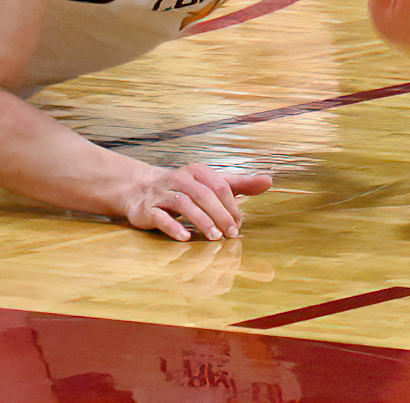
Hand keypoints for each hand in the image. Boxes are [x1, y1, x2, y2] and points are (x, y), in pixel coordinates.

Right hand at [123, 162, 273, 241]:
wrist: (141, 189)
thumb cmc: (185, 188)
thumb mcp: (212, 183)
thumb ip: (240, 184)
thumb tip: (269, 181)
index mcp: (198, 172)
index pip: (220, 186)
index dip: (232, 205)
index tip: (239, 223)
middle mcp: (180, 179)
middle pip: (204, 195)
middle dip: (220, 215)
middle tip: (231, 233)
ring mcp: (162, 193)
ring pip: (184, 205)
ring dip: (202, 221)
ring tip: (215, 237)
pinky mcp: (148, 209)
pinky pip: (161, 217)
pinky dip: (174, 227)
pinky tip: (186, 237)